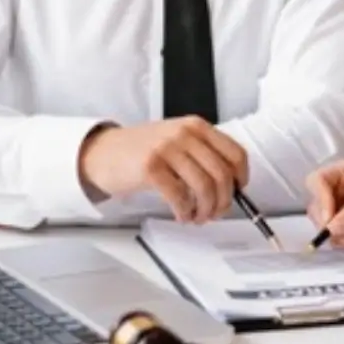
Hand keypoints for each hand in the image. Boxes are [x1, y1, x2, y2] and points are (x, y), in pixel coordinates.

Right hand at [77, 117, 247, 223]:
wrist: (103, 152)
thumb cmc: (142, 150)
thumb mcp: (178, 141)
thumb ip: (203, 155)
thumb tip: (231, 187)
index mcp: (197, 126)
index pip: (235, 154)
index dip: (241, 179)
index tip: (237, 193)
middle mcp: (184, 133)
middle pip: (222, 174)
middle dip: (223, 201)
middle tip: (215, 213)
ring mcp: (167, 148)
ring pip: (204, 187)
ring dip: (205, 210)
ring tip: (197, 217)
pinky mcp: (150, 167)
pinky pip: (180, 196)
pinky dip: (185, 212)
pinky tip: (181, 215)